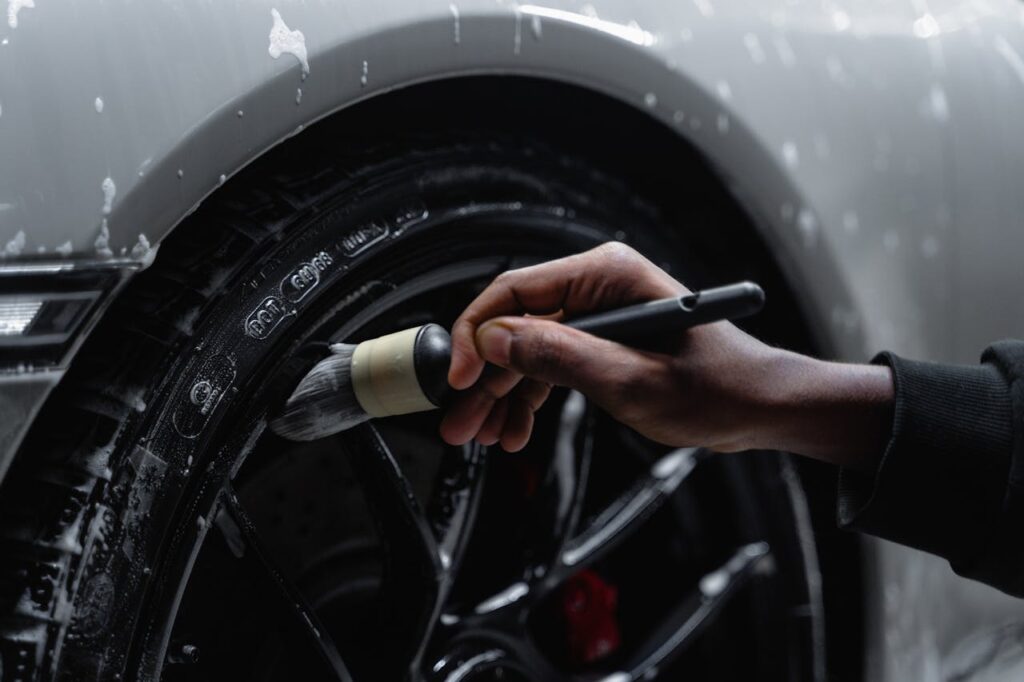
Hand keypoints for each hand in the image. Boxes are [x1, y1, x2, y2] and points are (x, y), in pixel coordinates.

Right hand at [439, 242, 780, 452]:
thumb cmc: (719, 387)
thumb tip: (498, 340)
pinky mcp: (600, 343)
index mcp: (606, 275)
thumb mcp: (633, 379)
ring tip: (483, 437)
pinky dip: (528, 399)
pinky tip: (515, 431)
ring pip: (526, 352)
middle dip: (485, 379)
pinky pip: (548, 366)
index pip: (516, 292)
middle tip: (460, 422)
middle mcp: (597, 287)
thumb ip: (561, 357)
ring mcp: (597, 316)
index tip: (459, 378)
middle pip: (515, 326)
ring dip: (501, 396)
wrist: (758, 407)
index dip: (478, 336)